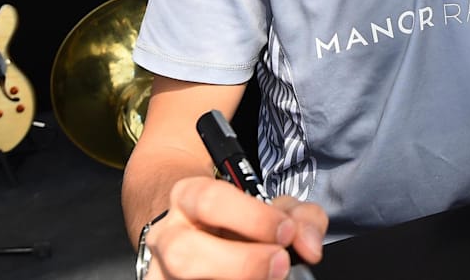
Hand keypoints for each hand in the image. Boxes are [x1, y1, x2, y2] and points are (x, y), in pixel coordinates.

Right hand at [145, 176, 327, 279]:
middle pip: (184, 251)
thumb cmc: (240, 220)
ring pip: (178, 279)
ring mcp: (159, 270)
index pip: (211, 201)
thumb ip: (300, 218)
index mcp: (188, 197)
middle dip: (240, 262)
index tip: (286, 232)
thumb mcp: (272, 208)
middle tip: (280, 264)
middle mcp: (166, 235)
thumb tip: (310, 245)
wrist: (201, 230)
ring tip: (268, 279)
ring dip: (232, 279)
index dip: (252, 218)